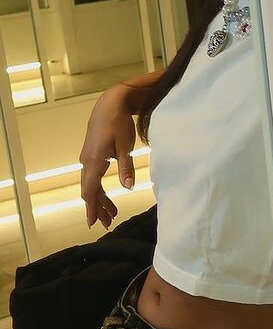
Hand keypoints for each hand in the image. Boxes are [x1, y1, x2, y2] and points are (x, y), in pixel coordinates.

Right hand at [80, 86, 137, 229]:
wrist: (110, 104)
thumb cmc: (119, 123)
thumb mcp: (125, 146)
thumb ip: (126, 167)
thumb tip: (128, 188)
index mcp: (94, 162)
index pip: (90, 191)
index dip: (92, 208)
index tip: (93, 223)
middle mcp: (87, 162)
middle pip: (90, 191)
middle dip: (97, 208)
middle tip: (107, 224)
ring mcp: (88, 158)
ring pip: (92, 185)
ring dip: (100, 200)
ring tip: (112, 214)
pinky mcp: (93, 155)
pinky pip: (94, 177)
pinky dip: (100, 189)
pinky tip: (109, 197)